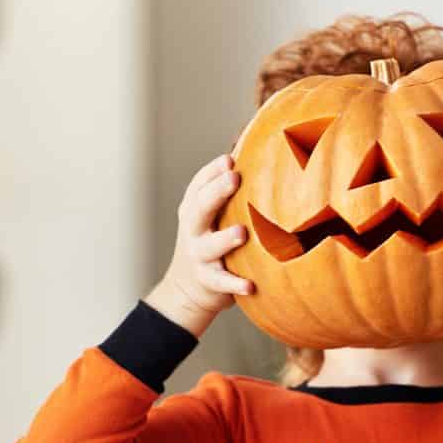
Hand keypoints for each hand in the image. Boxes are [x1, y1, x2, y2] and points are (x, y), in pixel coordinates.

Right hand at [145, 154, 249, 336]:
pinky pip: (221, 282)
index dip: (213, 171)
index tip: (230, 159)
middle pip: (200, 208)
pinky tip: (250, 285)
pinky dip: (234, 284)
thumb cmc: (210, 240)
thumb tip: (255, 153)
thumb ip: (227, 191)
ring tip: (242, 232)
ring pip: (209, 246)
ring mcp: (199, 255)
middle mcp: (194, 229)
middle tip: (234, 178)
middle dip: (216, 192)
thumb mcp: (212, 215)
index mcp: (194, 209)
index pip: (199, 185)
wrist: (187, 288)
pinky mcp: (208, 281)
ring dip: (225, 239)